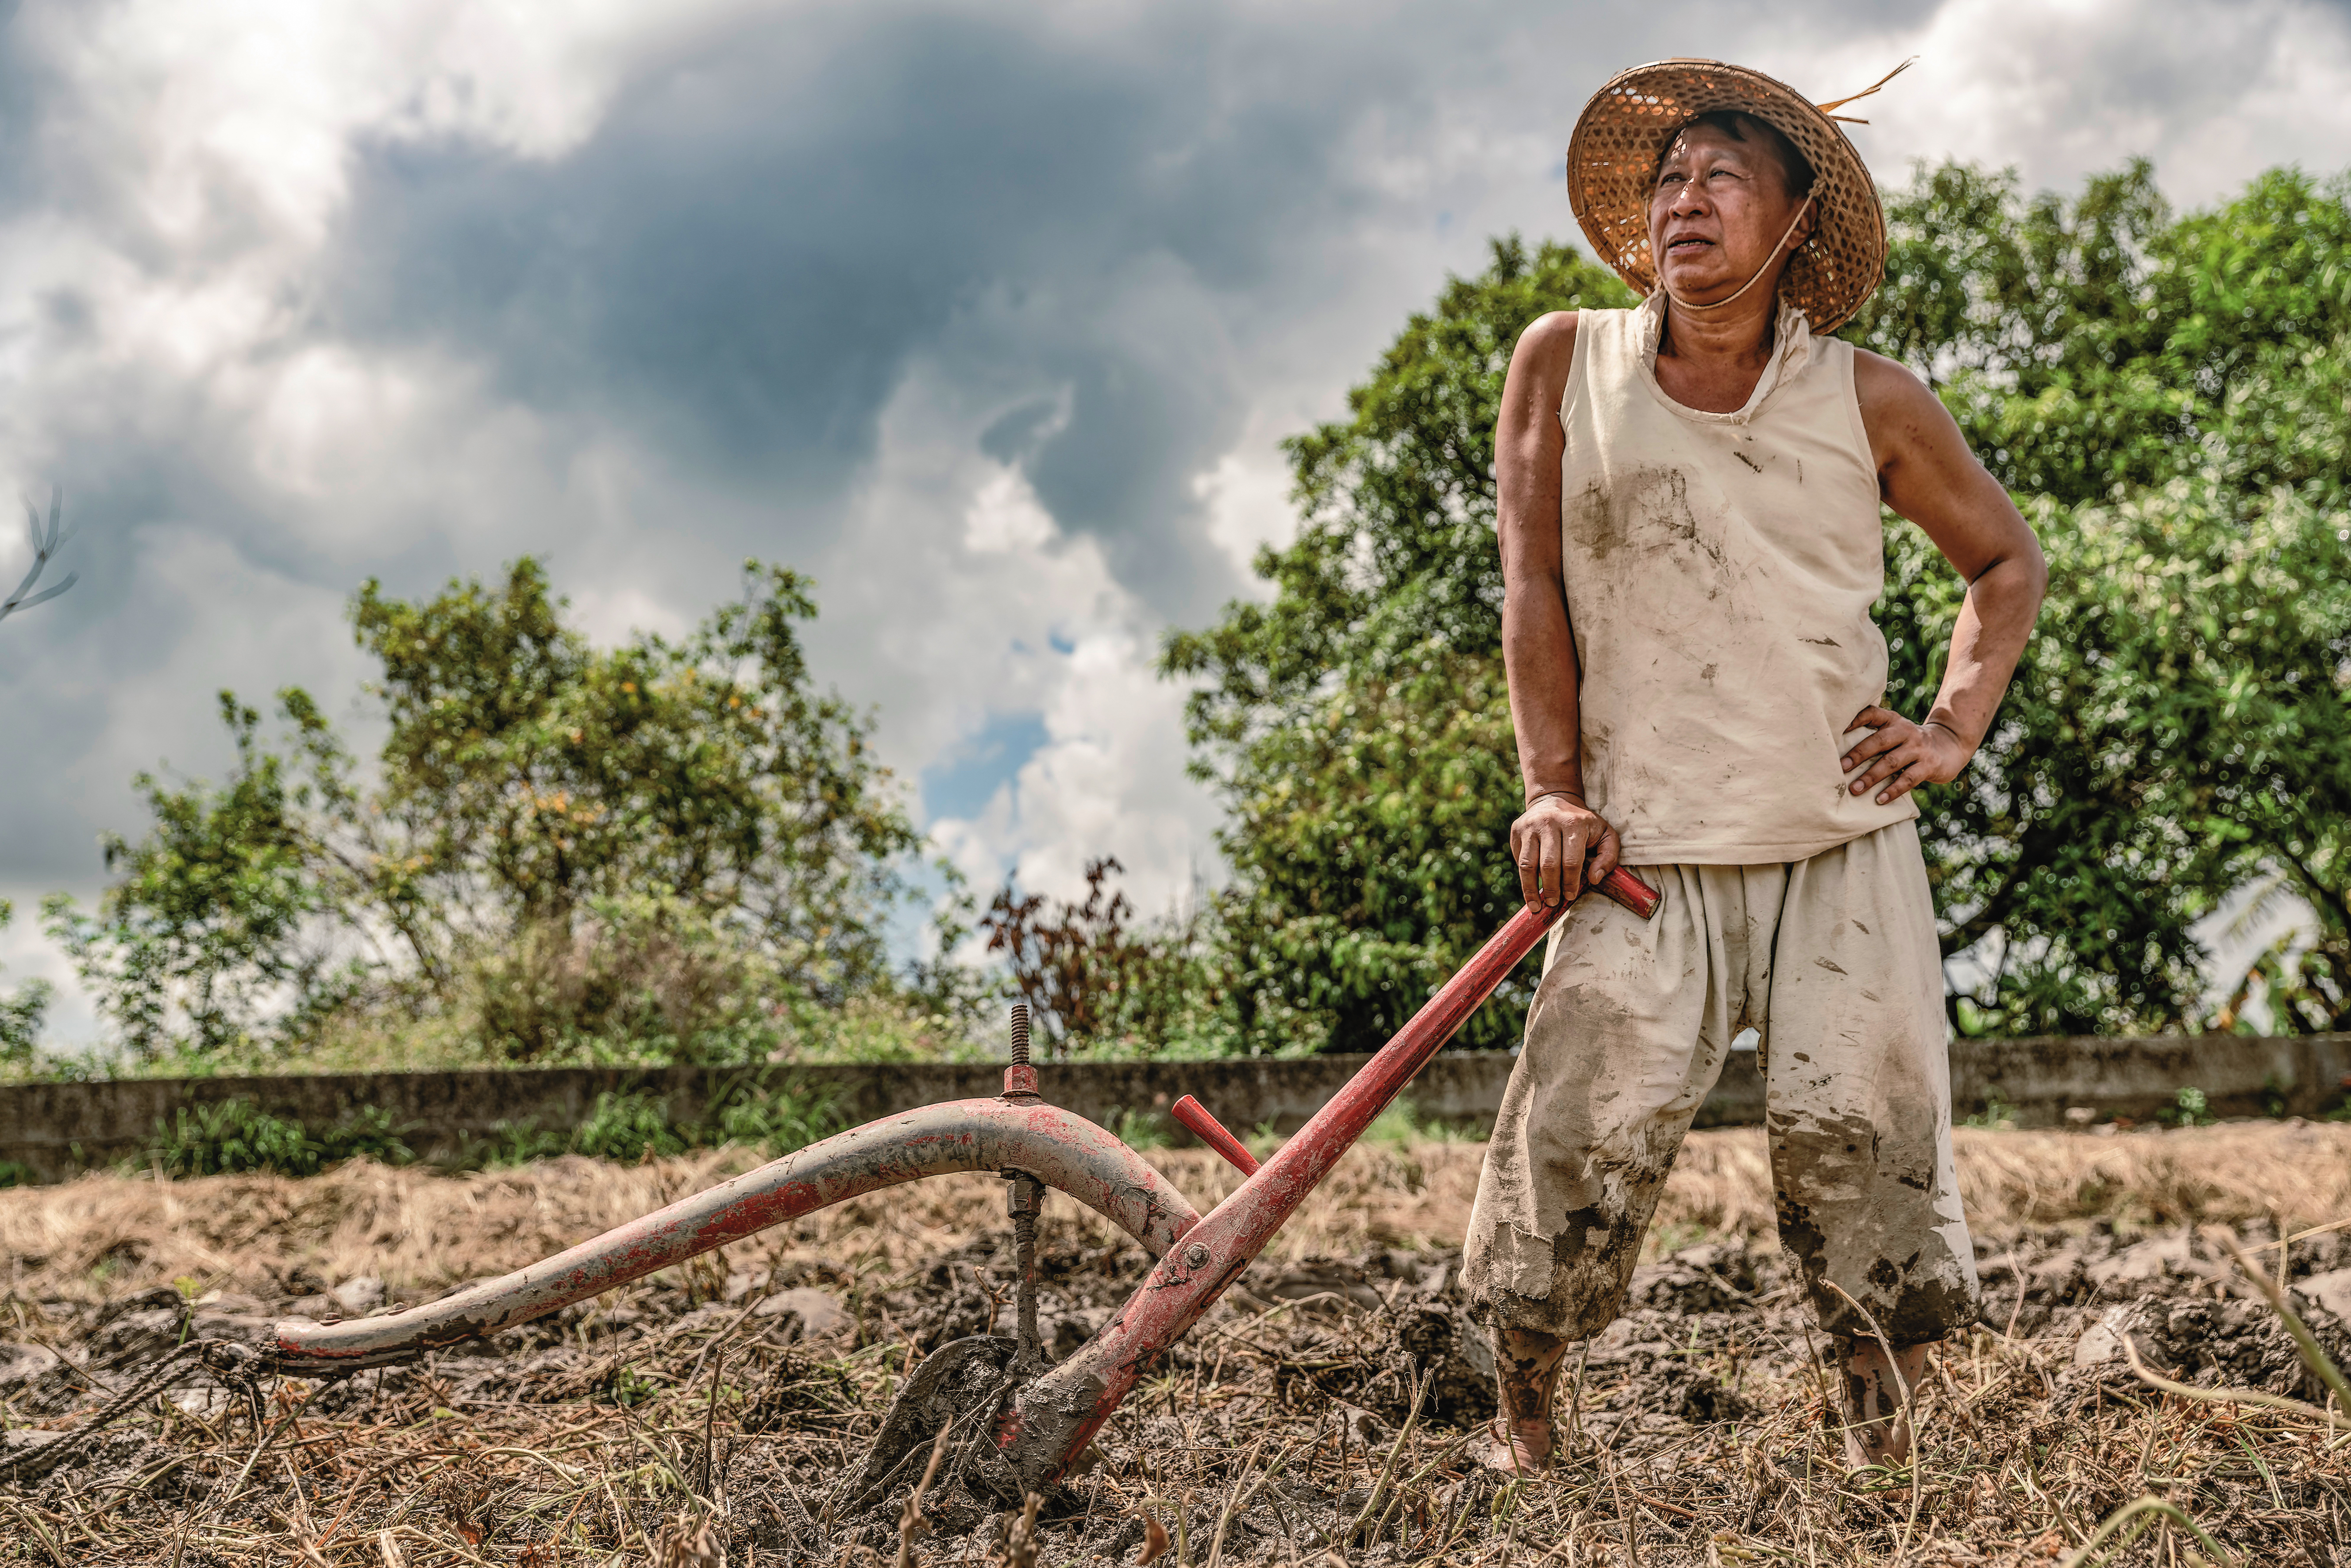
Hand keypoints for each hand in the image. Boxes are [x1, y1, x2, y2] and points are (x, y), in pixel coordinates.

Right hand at [1510, 792, 1620, 909]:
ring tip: (1535, 906)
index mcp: (1574, 824)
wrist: (1555, 799)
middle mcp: (1549, 822)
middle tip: (1553, 903)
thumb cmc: (1583, 824)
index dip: (1570, 883)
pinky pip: (1518, 859)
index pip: (1571, 861)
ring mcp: (1530, 825)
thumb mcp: (1605, 835)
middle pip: (1548, 864)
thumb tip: (1594, 879)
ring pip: (1527, 864)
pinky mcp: (1517, 830)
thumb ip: (1608, 857)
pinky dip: (1523, 877)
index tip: (1570, 897)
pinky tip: (1529, 888)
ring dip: (1530, 888)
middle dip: (1551, 888)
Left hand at [1841, 707, 1970, 804]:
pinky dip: (1893, 790)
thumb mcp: (1894, 732)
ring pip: (1891, 762)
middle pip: (1879, 741)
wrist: (1949, 745)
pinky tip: (1879, 799)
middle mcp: (1904, 731)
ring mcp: (1918, 748)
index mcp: (1892, 721)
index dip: (1854, 719)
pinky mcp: (1929, 765)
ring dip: (1872, 776)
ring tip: (1855, 789)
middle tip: (1841, 767)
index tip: (1836, 730)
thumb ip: (1873, 735)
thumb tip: (1836, 751)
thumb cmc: (1908, 742)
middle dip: (1858, 754)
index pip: (1871, 714)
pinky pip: (1908, 779)